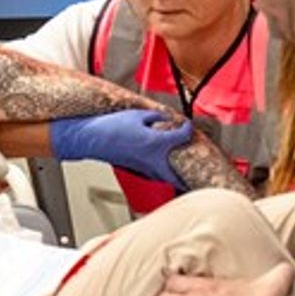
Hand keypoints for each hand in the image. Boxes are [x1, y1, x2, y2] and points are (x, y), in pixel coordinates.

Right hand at [47, 108, 194, 184]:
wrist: (91, 139)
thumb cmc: (111, 127)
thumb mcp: (137, 116)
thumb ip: (156, 118)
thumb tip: (166, 120)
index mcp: (156, 143)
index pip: (181, 137)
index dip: (188, 129)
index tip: (188, 126)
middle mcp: (152, 159)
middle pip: (178, 172)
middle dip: (191, 174)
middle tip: (203, 175)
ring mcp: (144, 167)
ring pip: (167, 178)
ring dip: (178, 178)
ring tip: (187, 180)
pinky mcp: (136, 169)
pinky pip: (156, 176)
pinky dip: (164, 176)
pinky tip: (166, 173)